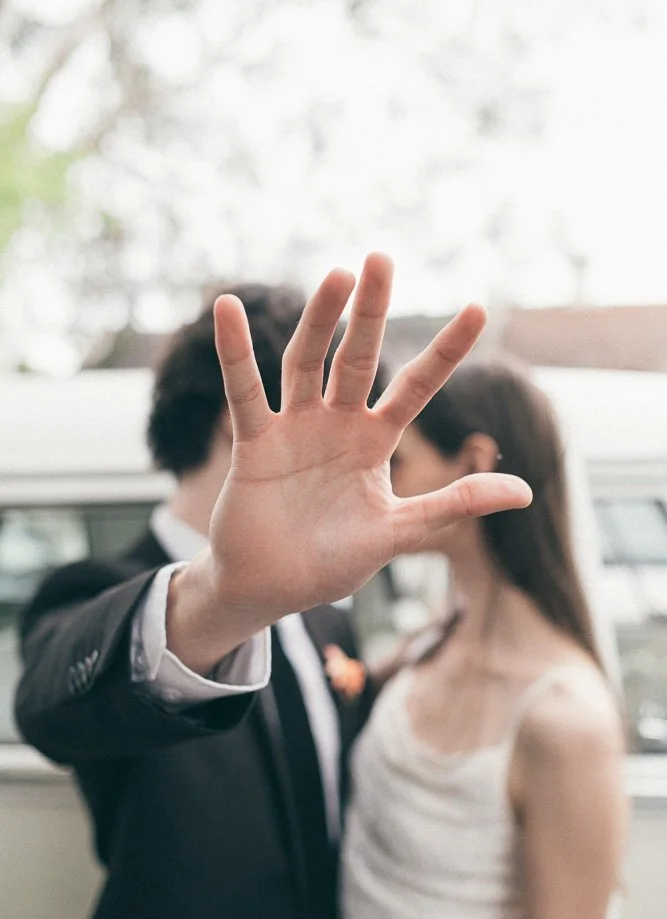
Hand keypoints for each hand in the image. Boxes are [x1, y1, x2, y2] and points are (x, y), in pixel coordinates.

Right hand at [168, 252, 531, 668]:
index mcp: (374, 443)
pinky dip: (235, 353)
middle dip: (370, 312)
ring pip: (306, 362)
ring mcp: (294, 429)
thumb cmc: (332, 563)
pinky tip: (229, 308)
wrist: (271, 589)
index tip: (477, 308)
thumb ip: (454, 504)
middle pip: (357, 358)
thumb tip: (526, 491)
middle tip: (381, 258)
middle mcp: (337, 425)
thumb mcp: (400, 532)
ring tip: (338, 275)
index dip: (445, 350)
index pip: (417, 386)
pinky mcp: (254, 442)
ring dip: (319, 320)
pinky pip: (244, 392)